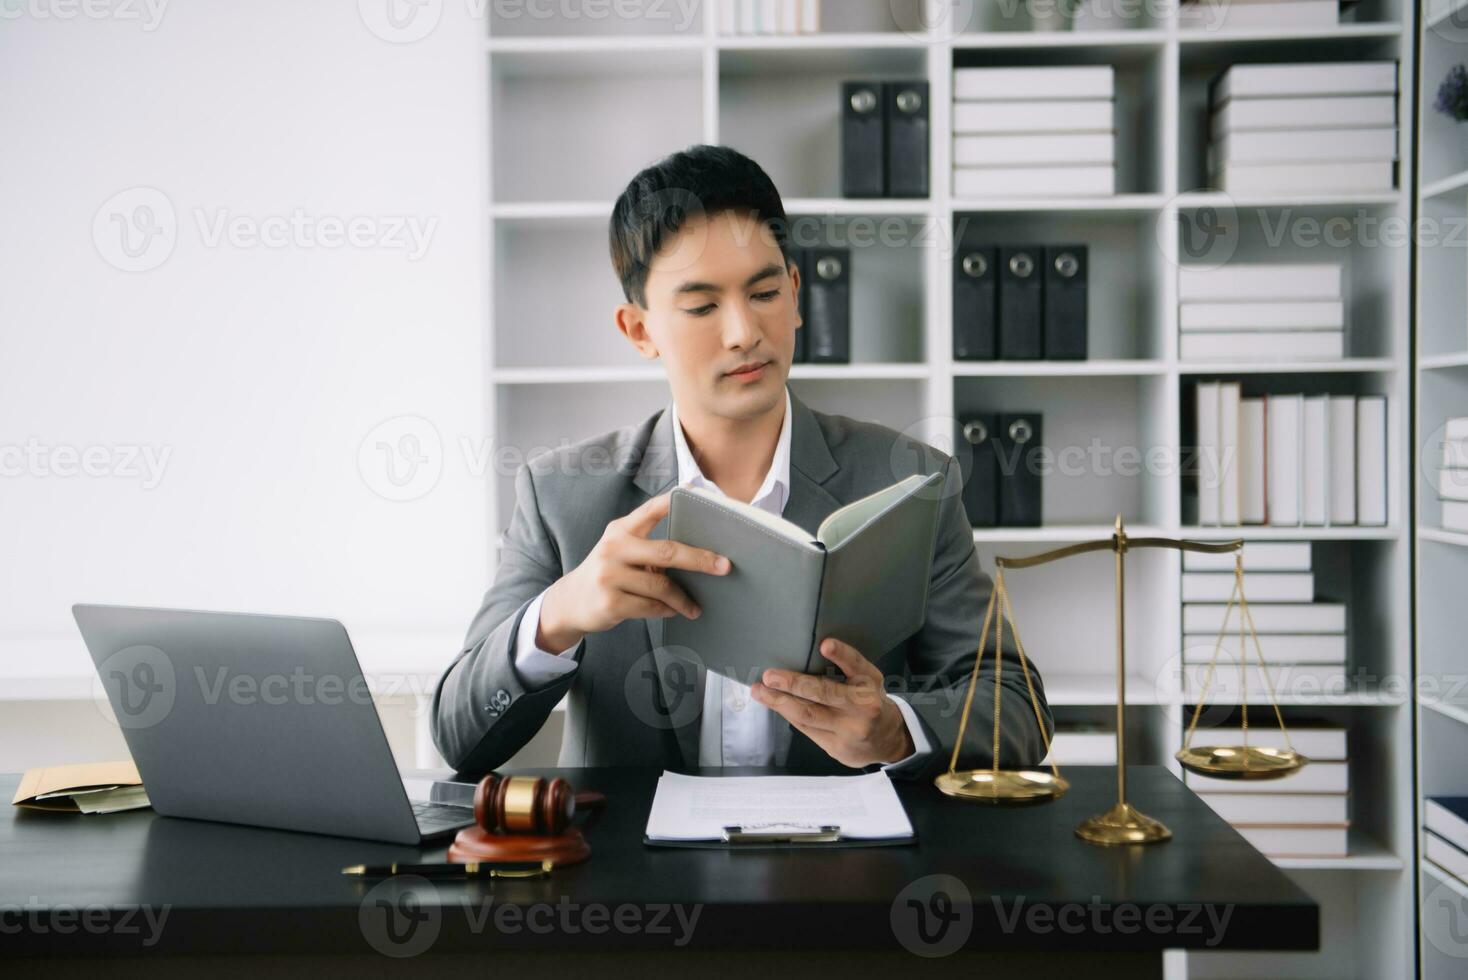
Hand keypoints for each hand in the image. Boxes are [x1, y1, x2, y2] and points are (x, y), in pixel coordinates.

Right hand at [537, 492, 731, 651]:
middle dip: (700, 559)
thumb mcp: (619, 550)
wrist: (569, 602)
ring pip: (661, 586)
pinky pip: (651, 607)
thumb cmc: (607, 573)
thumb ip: (648, 545)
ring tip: (695, 607)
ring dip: (683, 599)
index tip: (700, 494)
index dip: (675, 500)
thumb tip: (697, 553)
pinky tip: (673, 611)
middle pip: (667, 552)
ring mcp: (610, 576)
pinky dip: (667, 610)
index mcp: (620, 530)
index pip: (651, 509)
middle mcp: (614, 549)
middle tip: (724, 566)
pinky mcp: (610, 602)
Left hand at [751, 638, 914, 767]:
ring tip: (760, 691)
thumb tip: (801, 657)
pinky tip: (773, 703)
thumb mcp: (867, 681)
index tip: (825, 644)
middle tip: (770, 675)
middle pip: (825, 694)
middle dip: (793, 683)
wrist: (888, 741)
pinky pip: (805, 729)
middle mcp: (863, 707)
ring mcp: (849, 731)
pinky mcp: (836, 748)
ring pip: (808, 715)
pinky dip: (787, 713)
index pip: (857, 666)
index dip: (842, 655)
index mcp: (870, 684)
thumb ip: (844, 670)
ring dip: (779, 702)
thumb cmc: (869, 701)